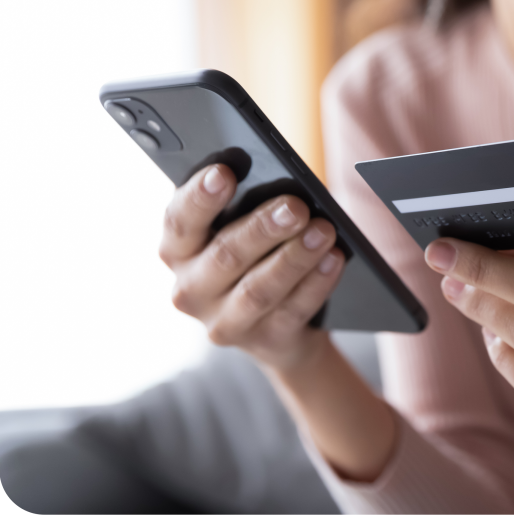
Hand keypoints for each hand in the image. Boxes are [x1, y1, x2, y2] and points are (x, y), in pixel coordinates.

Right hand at [159, 164, 345, 371]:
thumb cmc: (256, 256)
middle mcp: (191, 289)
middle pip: (225, 255)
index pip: (179, 221)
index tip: (223, 173)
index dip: (199, 197)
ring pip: (259, 289)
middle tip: (296, 207)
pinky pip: (293, 310)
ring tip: (324, 231)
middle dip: (263, 228)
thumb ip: (243, 206)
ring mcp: (224, 321)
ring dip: (294, 257)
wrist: (277, 327)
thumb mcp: (238, 229)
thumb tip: (278, 183)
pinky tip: (334, 259)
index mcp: (179, 250)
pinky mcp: (263, 341)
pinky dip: (316, 283)